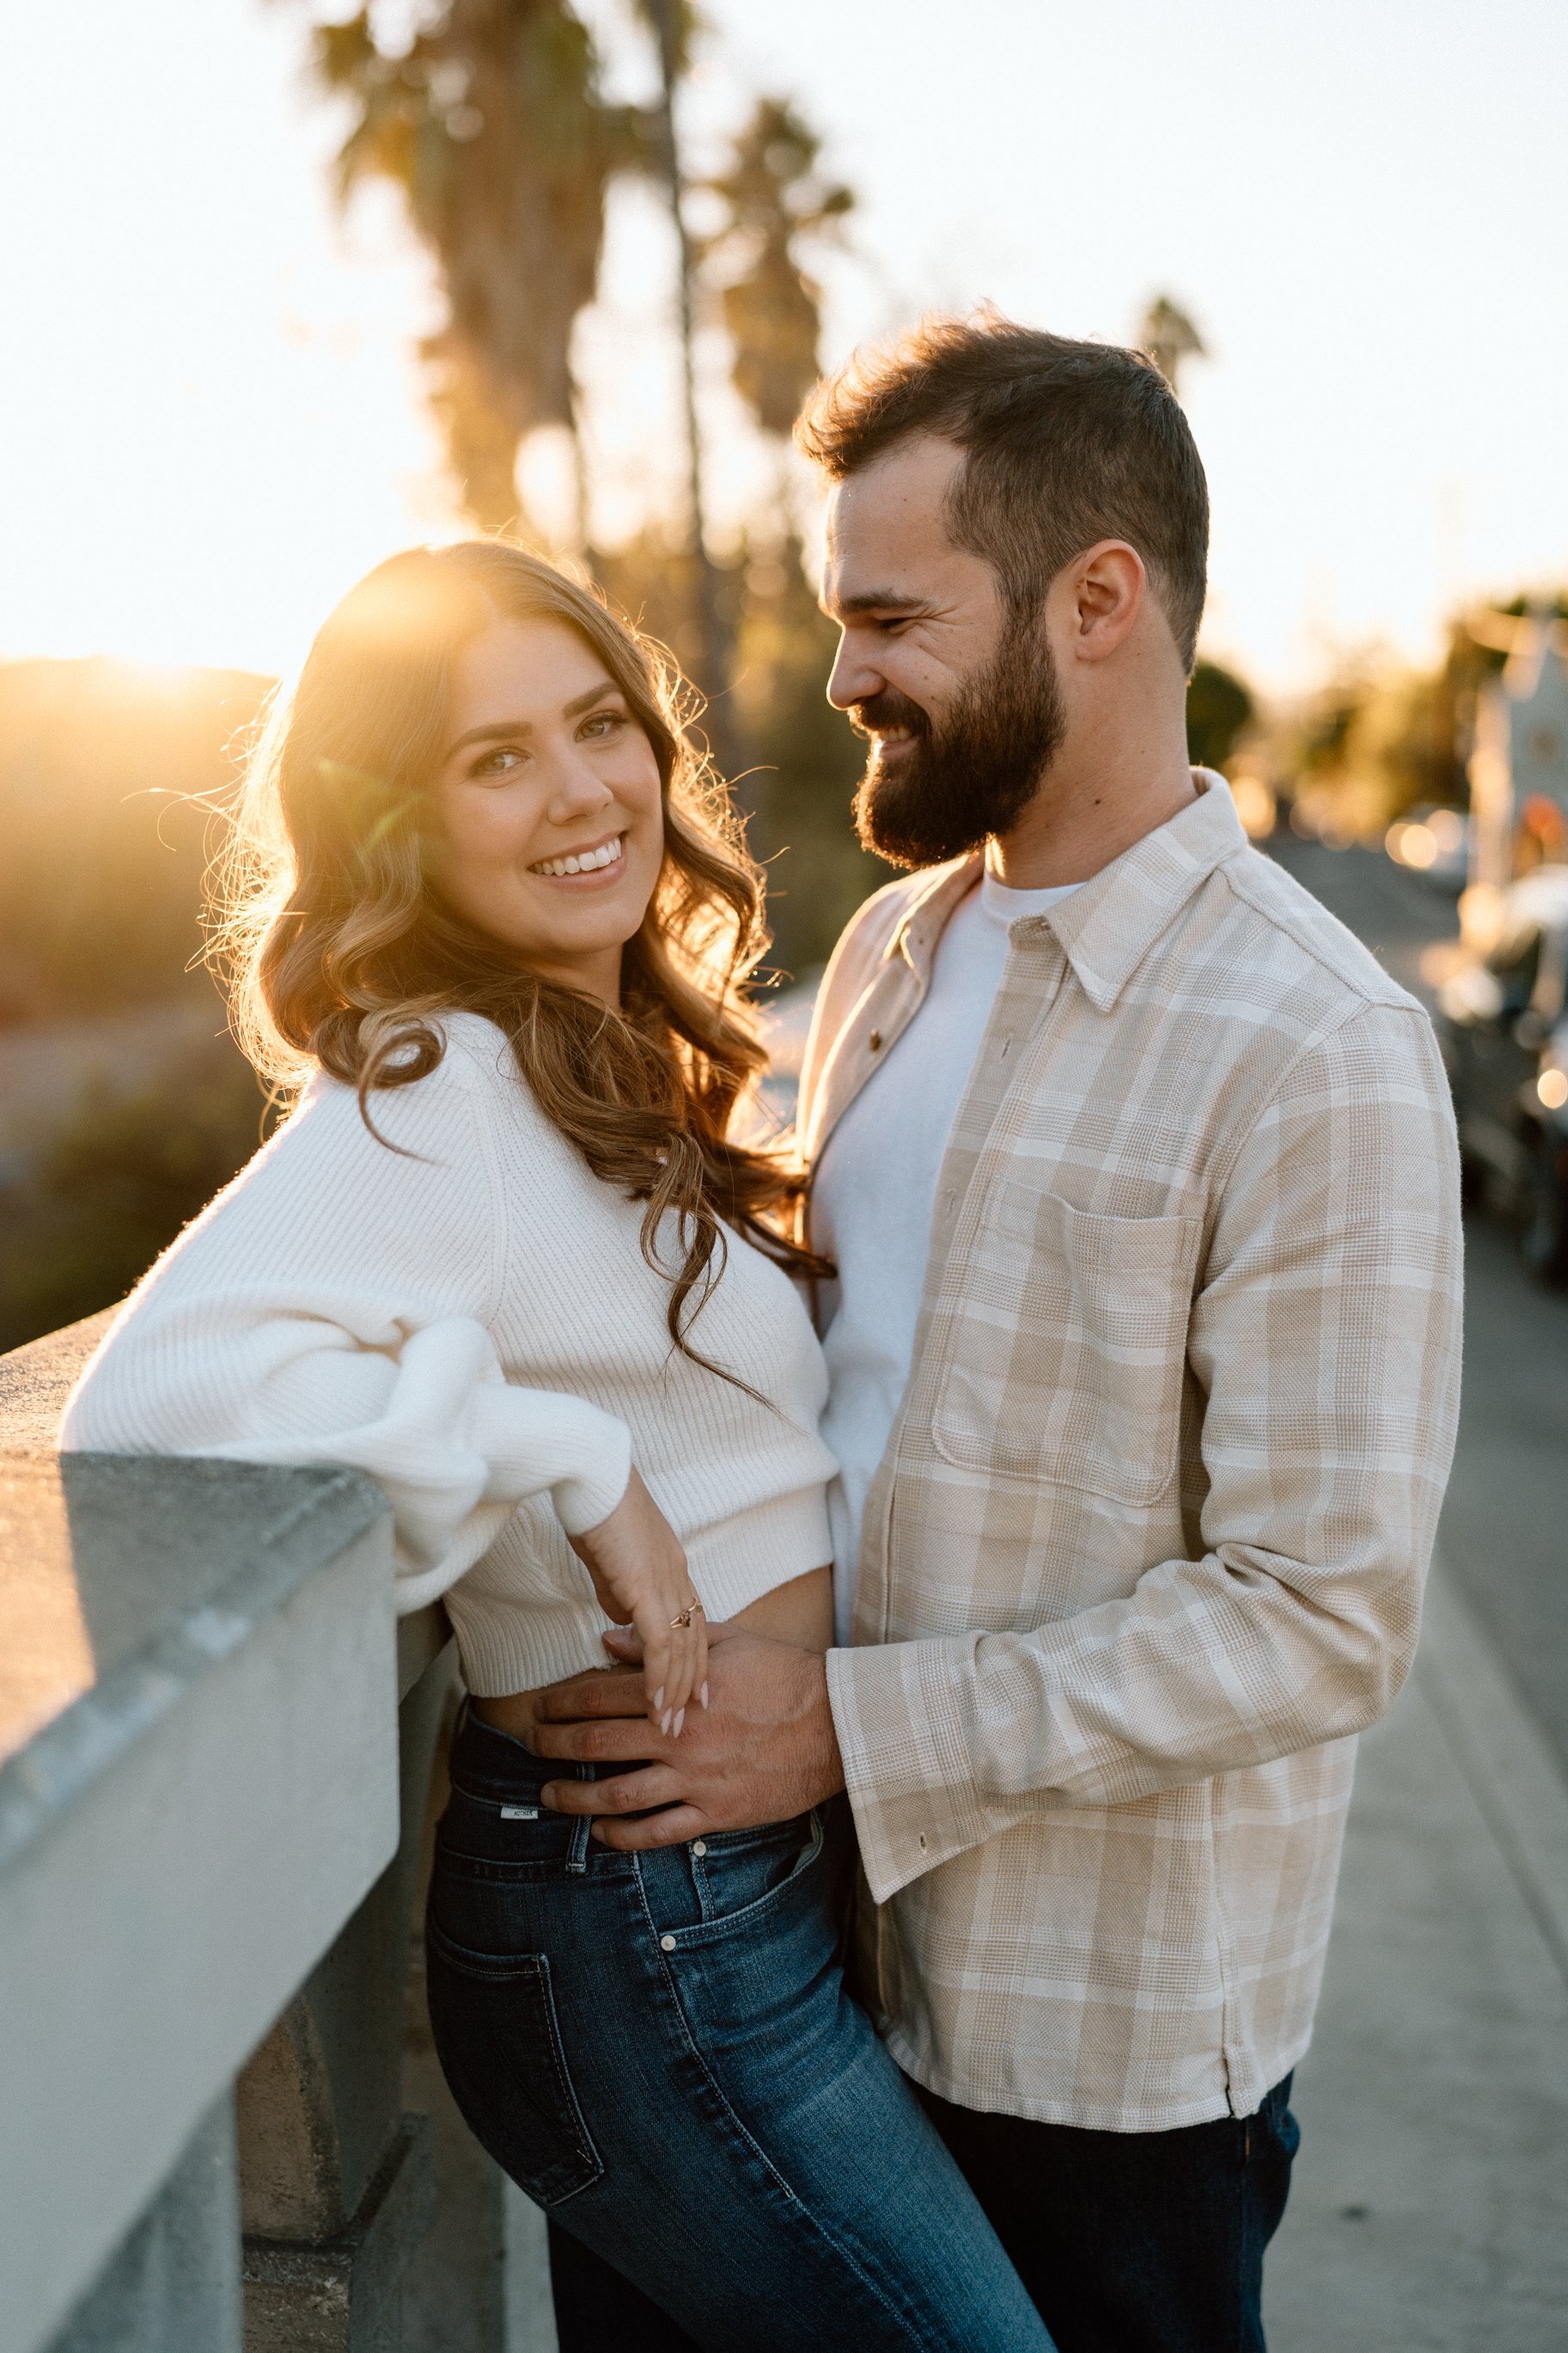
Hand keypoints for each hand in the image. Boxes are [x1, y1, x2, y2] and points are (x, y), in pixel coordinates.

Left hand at [530, 1621, 845, 1848]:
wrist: (836, 1725)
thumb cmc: (784, 1676)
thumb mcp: (726, 1643)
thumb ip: (664, 1645)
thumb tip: (608, 1640)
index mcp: (677, 1693)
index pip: (599, 1695)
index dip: (561, 1701)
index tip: (540, 1706)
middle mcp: (677, 1739)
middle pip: (595, 1743)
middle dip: (553, 1744)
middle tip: (530, 1744)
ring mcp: (694, 1780)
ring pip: (616, 1794)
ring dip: (574, 1797)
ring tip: (549, 1794)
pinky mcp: (715, 1814)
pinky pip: (657, 1832)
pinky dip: (621, 1836)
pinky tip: (600, 1832)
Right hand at [566, 1467, 706, 1737]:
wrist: (591, 1476)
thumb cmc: (595, 1507)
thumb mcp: (612, 1560)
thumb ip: (620, 1592)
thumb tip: (621, 1620)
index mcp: (674, 1568)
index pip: (694, 1624)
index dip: (697, 1661)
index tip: (698, 1693)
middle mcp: (679, 1577)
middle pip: (696, 1642)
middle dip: (692, 1687)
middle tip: (689, 1726)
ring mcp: (667, 1582)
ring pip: (683, 1649)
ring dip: (678, 1692)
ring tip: (671, 1728)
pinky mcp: (646, 1588)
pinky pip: (661, 1644)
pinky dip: (661, 1678)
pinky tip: (657, 1703)